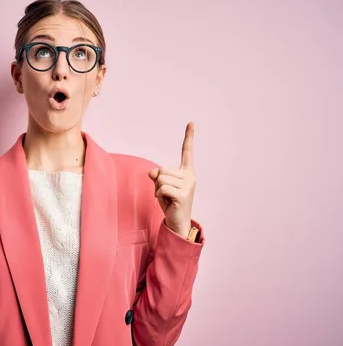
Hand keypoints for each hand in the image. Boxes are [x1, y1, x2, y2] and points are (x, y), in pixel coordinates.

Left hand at [148, 122, 195, 237]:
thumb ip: (158, 176)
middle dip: (158, 182)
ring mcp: (188, 185)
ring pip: (160, 179)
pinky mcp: (183, 195)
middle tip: (166, 194)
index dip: (188, 137)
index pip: (187, 152)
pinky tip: (168, 202)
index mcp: (186, 172)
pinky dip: (159, 196)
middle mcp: (190, 176)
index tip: (191, 123)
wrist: (178, 222)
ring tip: (167, 198)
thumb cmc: (170, 203)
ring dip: (158, 190)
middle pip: (162, 170)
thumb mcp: (161, 187)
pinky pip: (162, 188)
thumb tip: (153, 172)